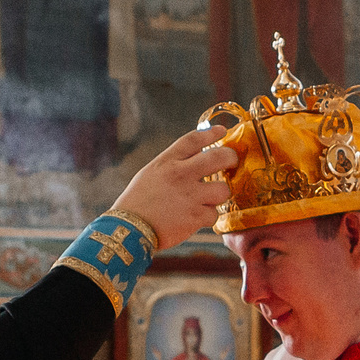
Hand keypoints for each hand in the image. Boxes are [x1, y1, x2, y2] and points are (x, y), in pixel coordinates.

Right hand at [110, 129, 237, 249]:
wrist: (128, 229)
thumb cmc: (138, 202)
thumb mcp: (151, 173)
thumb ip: (173, 164)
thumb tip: (198, 155)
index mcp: (167, 162)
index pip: (193, 139)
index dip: (211, 133)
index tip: (221, 131)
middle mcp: (181, 175)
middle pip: (219, 157)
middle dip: (231, 158)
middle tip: (231, 162)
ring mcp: (190, 196)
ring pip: (223, 189)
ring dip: (219, 195)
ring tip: (209, 199)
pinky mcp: (195, 217)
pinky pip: (214, 214)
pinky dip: (207, 217)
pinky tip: (197, 218)